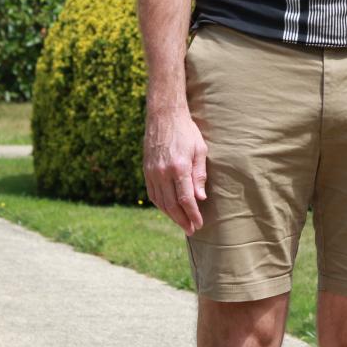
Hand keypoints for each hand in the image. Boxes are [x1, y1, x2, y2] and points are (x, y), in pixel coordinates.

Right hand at [142, 106, 207, 234]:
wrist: (164, 116)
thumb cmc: (186, 131)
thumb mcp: (200, 150)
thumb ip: (199, 175)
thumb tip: (201, 198)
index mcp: (179, 167)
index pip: (186, 199)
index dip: (192, 214)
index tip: (199, 224)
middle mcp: (163, 173)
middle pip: (172, 205)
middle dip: (182, 220)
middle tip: (192, 229)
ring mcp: (152, 173)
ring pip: (160, 202)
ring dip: (171, 215)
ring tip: (182, 223)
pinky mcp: (146, 171)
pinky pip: (152, 194)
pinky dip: (161, 205)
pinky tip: (169, 210)